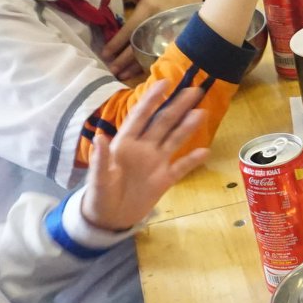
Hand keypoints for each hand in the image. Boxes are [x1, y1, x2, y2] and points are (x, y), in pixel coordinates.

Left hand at [79, 82, 212, 231]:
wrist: (109, 219)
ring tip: (201, 113)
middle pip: (163, 123)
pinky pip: (181, 168)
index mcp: (125, 143)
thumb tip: (100, 137)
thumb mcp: (97, 179)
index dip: (151, 100)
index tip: (164, 82)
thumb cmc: (99, 196)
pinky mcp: (164, 180)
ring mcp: (155, 163)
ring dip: (187, 127)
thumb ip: (101, 159)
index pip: (140, 117)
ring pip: (174, 140)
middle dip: (177, 106)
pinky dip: (192, 160)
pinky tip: (205, 151)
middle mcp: (143, 148)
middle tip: (194, 91)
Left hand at [103, 0, 206, 81]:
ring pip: (148, 55)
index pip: (129, 30)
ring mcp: (167, 36)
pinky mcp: (174, 42)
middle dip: (123, 60)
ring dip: (134, 67)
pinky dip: (148, 67)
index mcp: (149, 10)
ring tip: (120, 75)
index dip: (116, 43)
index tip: (105, 53)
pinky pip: (159, 57)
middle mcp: (157, 25)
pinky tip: (138, 74)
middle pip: (138, 47)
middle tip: (111, 69)